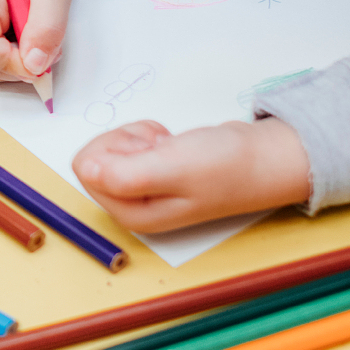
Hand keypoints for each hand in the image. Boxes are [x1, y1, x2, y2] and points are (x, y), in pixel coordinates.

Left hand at [73, 117, 312, 233]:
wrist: (263, 160)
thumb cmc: (225, 167)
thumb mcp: (173, 169)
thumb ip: (125, 175)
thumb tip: (86, 170)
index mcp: (131, 213)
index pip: (87, 168)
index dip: (115, 148)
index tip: (149, 151)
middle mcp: (132, 205)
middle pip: (97, 155)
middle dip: (127, 142)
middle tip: (162, 149)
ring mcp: (143, 189)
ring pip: (114, 146)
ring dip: (140, 138)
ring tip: (172, 148)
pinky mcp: (154, 172)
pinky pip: (132, 143)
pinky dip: (151, 136)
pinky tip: (174, 146)